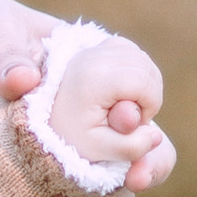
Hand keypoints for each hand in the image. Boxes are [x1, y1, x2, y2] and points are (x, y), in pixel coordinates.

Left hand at [0, 0, 171, 196]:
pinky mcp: (45, 175)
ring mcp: (72, 147)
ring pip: (118, 184)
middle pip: (146, 144)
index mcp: (94, 64)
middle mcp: (93, 110)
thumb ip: (4, 52)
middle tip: (133, 179)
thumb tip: (24, 82)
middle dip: (148, 165)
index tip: (122, 122)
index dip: (140, 108)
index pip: (142, 86)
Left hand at [47, 34, 177, 188]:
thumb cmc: (68, 137)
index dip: (148, 108)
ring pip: (141, 57)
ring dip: (142, 84)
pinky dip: (133, 70)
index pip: (147, 85)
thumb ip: (131, 148)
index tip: (128, 124)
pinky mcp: (94, 46)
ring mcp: (92, 47)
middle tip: (126, 116)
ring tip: (121, 105)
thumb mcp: (98, 150)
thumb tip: (156, 135)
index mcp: (96, 77)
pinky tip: (120, 90)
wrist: (40, 119)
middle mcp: (94, 55)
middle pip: (147, 67)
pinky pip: (129, 51)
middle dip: (148, 95)